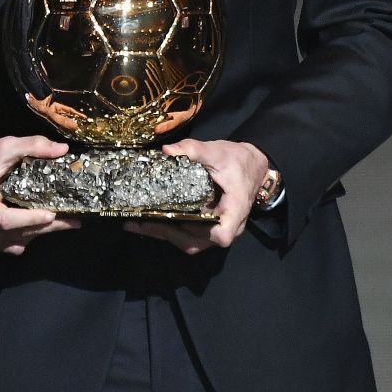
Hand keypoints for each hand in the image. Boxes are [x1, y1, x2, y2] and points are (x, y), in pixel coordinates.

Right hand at [0, 134, 79, 254]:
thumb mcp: (5, 146)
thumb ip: (32, 146)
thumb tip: (62, 150)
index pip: (4, 219)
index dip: (29, 219)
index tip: (51, 215)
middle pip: (13, 232)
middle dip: (45, 227)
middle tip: (72, 221)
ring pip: (15, 240)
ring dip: (40, 232)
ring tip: (65, 223)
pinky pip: (11, 245)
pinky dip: (28, 236)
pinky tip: (42, 225)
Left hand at [123, 139, 269, 254]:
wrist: (252, 165)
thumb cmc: (238, 161)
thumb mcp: (217, 152)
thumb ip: (194, 150)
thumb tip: (167, 150)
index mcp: (234, 211)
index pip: (222, 235)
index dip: (201, 233)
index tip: (179, 220)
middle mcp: (228, 226)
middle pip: (197, 242)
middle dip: (167, 234)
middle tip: (139, 222)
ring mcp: (217, 229)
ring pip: (191, 241)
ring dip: (165, 234)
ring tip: (139, 224)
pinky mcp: (209, 226)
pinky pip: (190, 234)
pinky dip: (171, 229)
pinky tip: (152, 220)